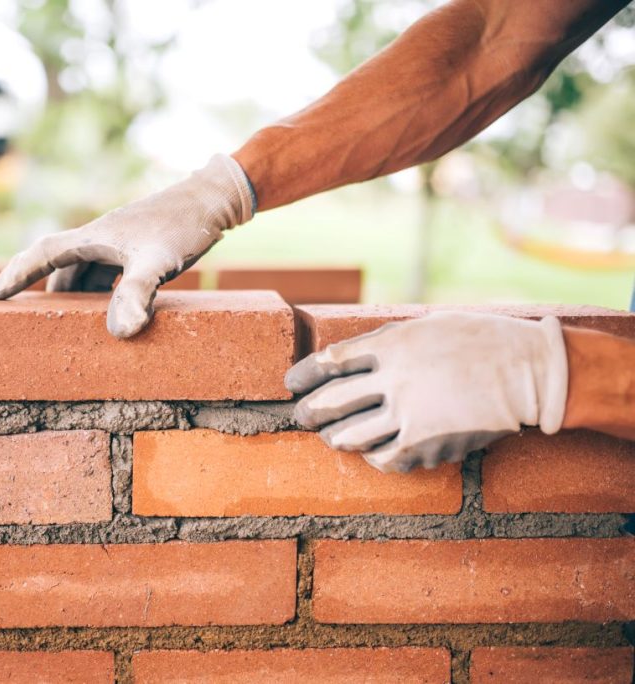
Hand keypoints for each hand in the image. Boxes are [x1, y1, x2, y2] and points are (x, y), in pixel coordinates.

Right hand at [0, 155, 254, 337]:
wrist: (216, 199)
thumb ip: (136, 293)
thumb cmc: (184, 225)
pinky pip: (106, 274)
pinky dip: (99, 294)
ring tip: (66, 326)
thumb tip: (121, 331)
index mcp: (94, 237)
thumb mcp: (158, 261)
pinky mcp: (137, 249)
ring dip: (72, 296)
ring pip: (83, 272)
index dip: (16, 274)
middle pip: (59, 266)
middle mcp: (100, 238)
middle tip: (26, 321)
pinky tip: (111, 313)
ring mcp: (119, 243)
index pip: (43, 254)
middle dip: (41, 292)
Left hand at [287, 312, 568, 472]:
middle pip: (331, 402)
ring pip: (349, 436)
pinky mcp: (427, 445)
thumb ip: (385, 341)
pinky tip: (371, 452)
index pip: (330, 361)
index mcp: (392, 345)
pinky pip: (383, 458)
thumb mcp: (426, 326)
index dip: (304, 375)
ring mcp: (410, 415)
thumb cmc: (478, 341)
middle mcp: (394, 380)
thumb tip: (346, 357)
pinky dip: (371, 456)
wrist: (528, 373)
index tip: (291, 384)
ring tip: (332, 437)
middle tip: (301, 416)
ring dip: (334, 438)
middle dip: (308, 412)